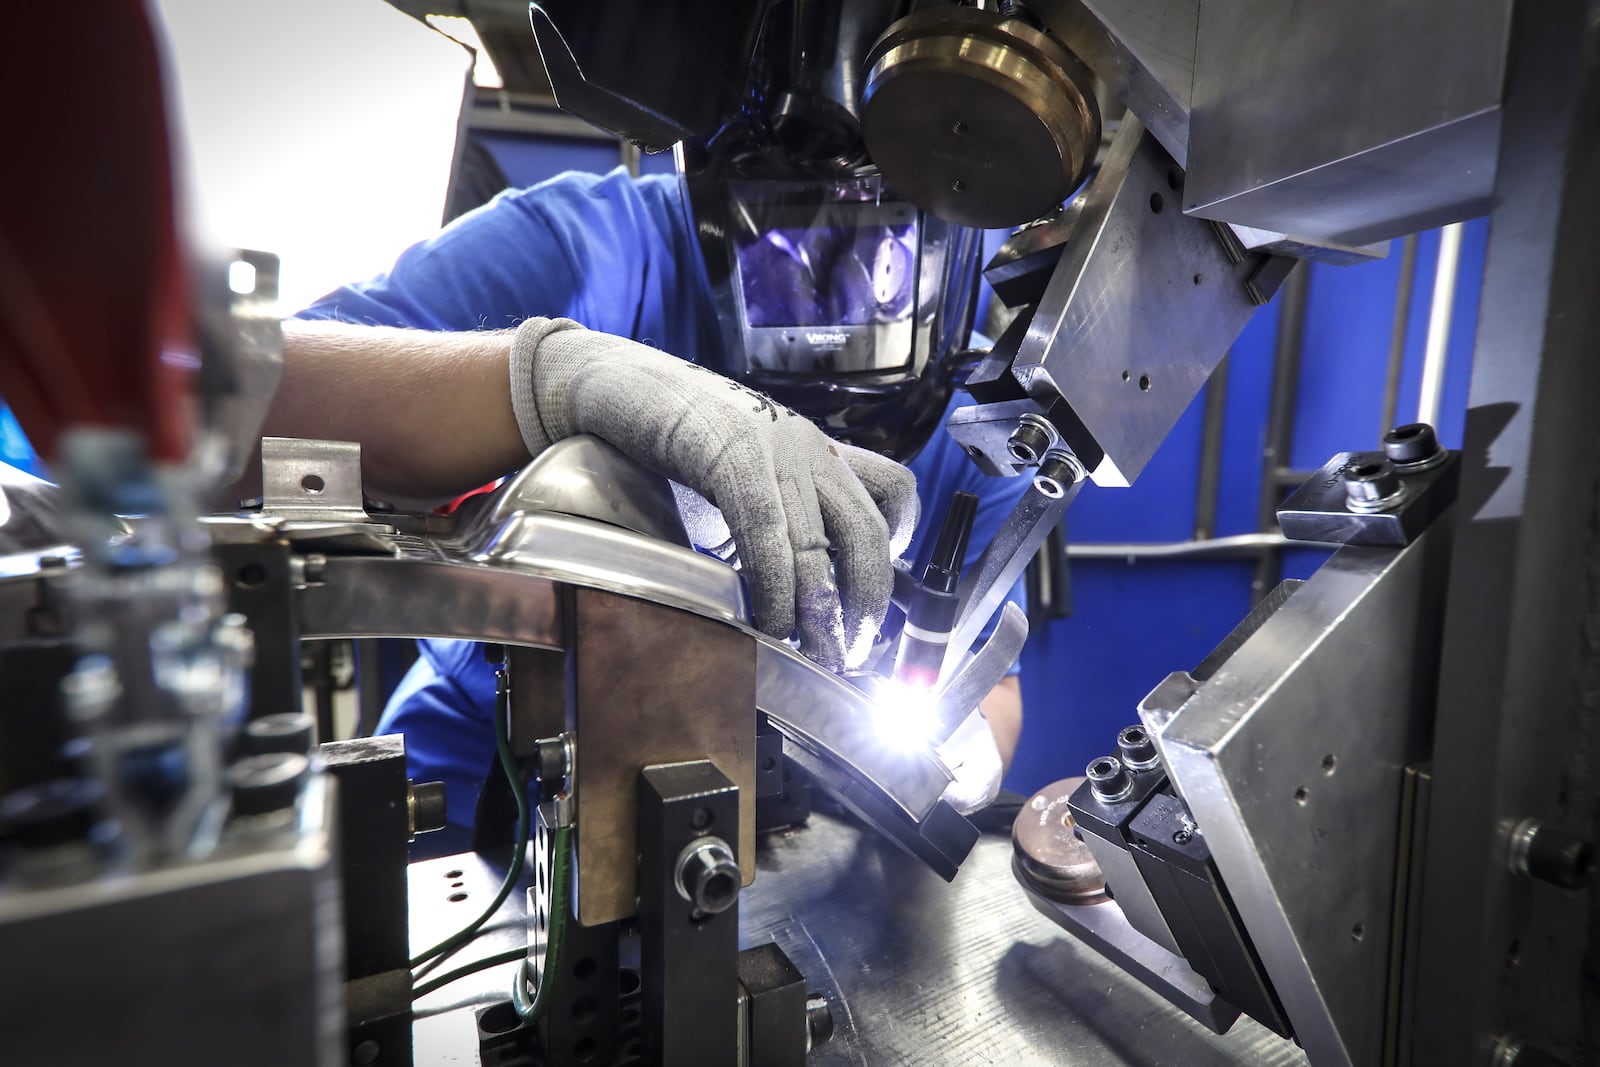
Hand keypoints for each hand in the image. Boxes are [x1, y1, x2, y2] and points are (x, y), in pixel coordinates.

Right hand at [510, 318, 918, 670]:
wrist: (612, 380)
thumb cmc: (670, 437)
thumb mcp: (740, 476)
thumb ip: (771, 516)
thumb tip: (788, 591)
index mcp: (816, 448)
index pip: (893, 491)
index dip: (896, 550)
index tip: (870, 596)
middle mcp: (807, 445)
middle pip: (867, 530)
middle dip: (865, 603)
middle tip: (847, 654)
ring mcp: (773, 445)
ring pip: (820, 542)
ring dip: (820, 612)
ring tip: (813, 656)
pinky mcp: (731, 451)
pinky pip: (766, 530)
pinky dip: (771, 585)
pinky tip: (765, 619)